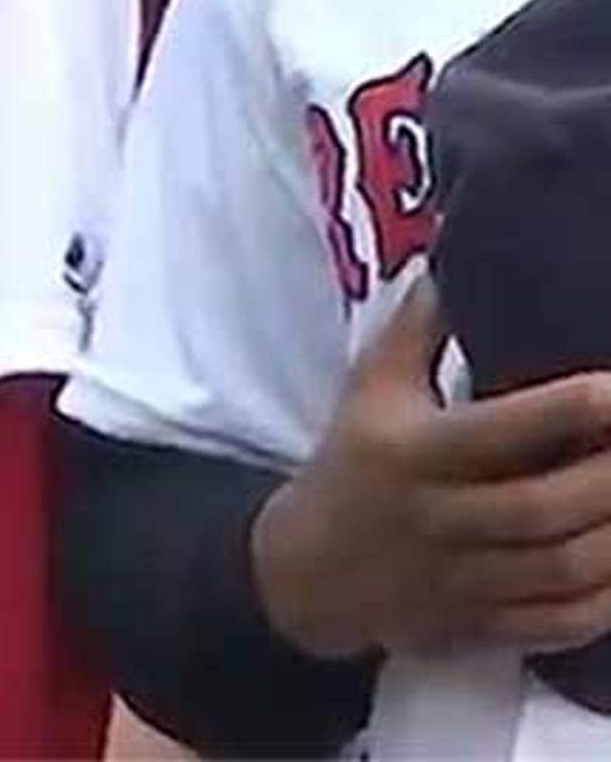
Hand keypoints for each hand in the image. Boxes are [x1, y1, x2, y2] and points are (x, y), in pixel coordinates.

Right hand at [253, 280, 610, 660]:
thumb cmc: (352, 460)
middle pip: (542, 507)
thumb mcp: (368, 387)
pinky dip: (606, 602)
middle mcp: (438, 519)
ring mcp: (464, 581)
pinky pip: (560, 621)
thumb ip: (414, 329)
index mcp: (409, 453)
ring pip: (560, 568)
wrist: (308, 571)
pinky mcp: (484, 626)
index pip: (496, 432)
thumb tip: (452, 262)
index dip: (563, 412)